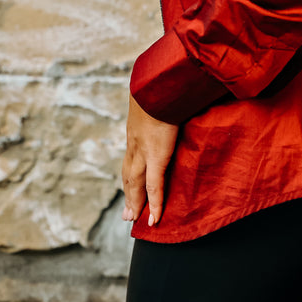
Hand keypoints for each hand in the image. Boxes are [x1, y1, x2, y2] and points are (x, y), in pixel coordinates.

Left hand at [121, 94, 178, 226]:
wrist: (157, 82)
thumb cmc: (162, 84)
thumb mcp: (159, 97)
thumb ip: (164, 103)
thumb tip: (174, 98)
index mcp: (136, 131)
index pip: (130, 158)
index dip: (129, 175)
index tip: (129, 188)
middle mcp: (136, 144)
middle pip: (128, 175)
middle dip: (128, 194)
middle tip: (127, 215)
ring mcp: (144, 151)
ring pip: (135, 183)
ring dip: (135, 202)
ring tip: (134, 219)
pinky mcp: (156, 155)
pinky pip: (154, 185)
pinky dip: (154, 203)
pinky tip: (154, 219)